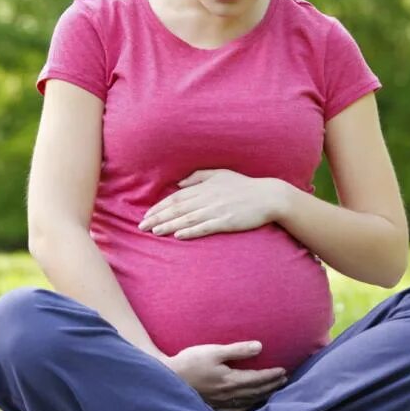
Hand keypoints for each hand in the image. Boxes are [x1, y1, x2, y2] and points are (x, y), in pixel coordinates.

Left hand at [138, 170, 288, 239]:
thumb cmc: (244, 186)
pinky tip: (178, 236)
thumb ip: (199, 177)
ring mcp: (217, 210)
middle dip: (157, 217)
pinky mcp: (226, 221)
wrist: (268, 197)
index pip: (176, 197)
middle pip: (177, 209)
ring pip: (187, 219)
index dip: (159, 206)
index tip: (146, 214)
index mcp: (204, 187)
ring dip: (169, 226)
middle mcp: (207, 198)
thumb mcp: (221, 174)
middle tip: (141, 226)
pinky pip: (205, 227)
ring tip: (154, 232)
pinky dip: (191, 232)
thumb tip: (179, 183)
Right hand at [163, 341, 287, 410]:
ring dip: (262, 395)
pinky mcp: (213, 405)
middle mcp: (228, 394)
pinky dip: (248, 405)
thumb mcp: (213, 351)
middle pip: (255, 391)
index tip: (283, 370)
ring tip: (272, 390)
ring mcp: (220, 402)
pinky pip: (236, 408)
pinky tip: (250, 404)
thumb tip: (260, 347)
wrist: (168, 377)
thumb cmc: (190, 361)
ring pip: (247, 400)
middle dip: (271, 385)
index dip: (271, 375)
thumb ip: (237, 350)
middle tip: (284, 379)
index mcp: (230, 380)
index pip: (257, 378)